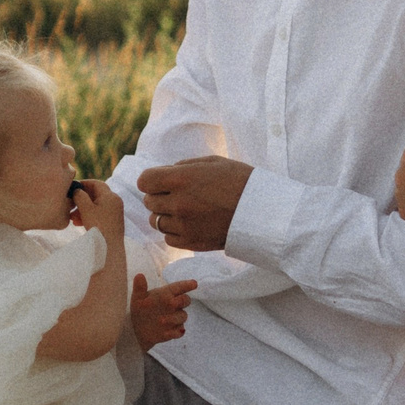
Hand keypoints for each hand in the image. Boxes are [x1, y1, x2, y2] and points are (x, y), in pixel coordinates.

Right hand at [70, 179, 123, 234]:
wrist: (110, 247)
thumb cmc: (98, 226)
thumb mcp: (86, 209)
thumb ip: (80, 196)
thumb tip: (77, 190)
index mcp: (110, 196)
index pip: (96, 184)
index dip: (84, 184)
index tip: (73, 187)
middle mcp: (115, 202)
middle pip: (96, 195)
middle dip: (82, 199)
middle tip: (71, 204)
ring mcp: (115, 212)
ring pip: (96, 206)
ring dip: (83, 209)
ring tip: (72, 217)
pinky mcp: (113, 221)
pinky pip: (99, 214)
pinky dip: (89, 216)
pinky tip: (78, 223)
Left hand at [130, 274, 195, 348]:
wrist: (137, 329)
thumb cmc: (139, 310)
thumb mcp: (137, 299)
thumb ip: (140, 288)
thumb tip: (139, 275)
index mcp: (166, 294)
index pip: (179, 287)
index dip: (187, 285)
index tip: (194, 284)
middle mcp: (173, 305)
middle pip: (186, 300)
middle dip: (182, 301)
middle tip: (173, 303)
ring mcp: (175, 318)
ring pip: (183, 316)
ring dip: (174, 318)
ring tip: (161, 321)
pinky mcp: (174, 331)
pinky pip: (179, 331)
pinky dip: (175, 332)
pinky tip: (167, 333)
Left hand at [135, 156, 251, 251]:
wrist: (261, 211)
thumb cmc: (239, 181)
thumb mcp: (211, 162)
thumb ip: (182, 166)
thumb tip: (164, 174)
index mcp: (181, 179)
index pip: (144, 181)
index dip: (151, 180)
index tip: (161, 181)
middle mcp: (178, 203)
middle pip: (149, 202)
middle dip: (159, 197)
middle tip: (178, 195)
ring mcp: (183, 225)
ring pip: (156, 221)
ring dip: (165, 215)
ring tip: (185, 210)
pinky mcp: (191, 242)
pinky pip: (168, 238)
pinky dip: (174, 231)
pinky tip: (190, 224)